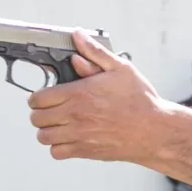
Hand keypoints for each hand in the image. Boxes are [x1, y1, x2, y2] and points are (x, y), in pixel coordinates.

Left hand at [28, 30, 165, 162]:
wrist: (155, 130)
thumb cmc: (140, 101)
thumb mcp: (121, 68)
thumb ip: (95, 52)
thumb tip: (79, 37)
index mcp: (79, 94)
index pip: (38, 98)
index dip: (39, 96)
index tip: (47, 95)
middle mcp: (74, 115)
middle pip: (36, 118)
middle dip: (41, 112)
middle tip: (52, 109)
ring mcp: (78, 135)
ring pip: (43, 136)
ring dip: (48, 130)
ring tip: (59, 124)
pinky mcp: (85, 151)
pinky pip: (56, 152)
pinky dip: (58, 147)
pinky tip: (69, 138)